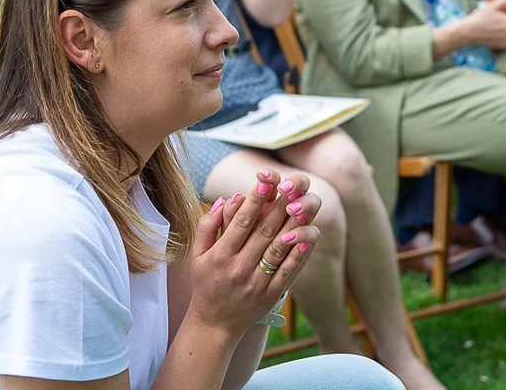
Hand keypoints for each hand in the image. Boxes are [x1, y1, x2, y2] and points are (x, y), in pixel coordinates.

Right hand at [188, 169, 320, 336]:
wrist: (214, 324)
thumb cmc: (206, 283)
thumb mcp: (197, 254)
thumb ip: (208, 225)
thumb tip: (226, 199)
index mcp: (220, 255)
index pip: (241, 222)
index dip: (255, 200)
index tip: (266, 180)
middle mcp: (238, 268)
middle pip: (263, 231)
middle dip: (278, 206)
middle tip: (290, 185)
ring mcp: (256, 283)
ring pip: (278, 249)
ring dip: (292, 226)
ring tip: (303, 205)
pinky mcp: (270, 295)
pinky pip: (288, 272)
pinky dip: (299, 254)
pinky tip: (308, 236)